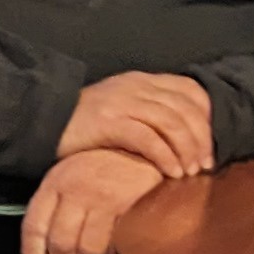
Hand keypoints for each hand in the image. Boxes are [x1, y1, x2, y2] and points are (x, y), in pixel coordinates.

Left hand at [21, 148, 164, 253]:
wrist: (143, 149)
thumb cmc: (102, 168)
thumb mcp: (70, 177)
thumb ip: (55, 206)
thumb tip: (43, 248)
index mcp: (56, 183)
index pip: (34, 227)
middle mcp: (77, 190)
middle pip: (61, 244)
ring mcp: (104, 199)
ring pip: (87, 250)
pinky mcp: (130, 207)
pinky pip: (116, 247)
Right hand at [59, 71, 213, 182]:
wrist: (42, 120)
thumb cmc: (84, 123)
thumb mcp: (121, 109)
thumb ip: (149, 114)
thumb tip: (185, 139)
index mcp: (142, 81)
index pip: (190, 90)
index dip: (207, 117)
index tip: (211, 146)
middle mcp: (136, 86)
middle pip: (185, 109)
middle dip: (202, 139)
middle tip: (206, 165)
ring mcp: (122, 102)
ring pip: (171, 122)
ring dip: (187, 149)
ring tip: (190, 172)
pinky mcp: (109, 122)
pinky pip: (147, 138)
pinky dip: (165, 156)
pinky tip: (170, 172)